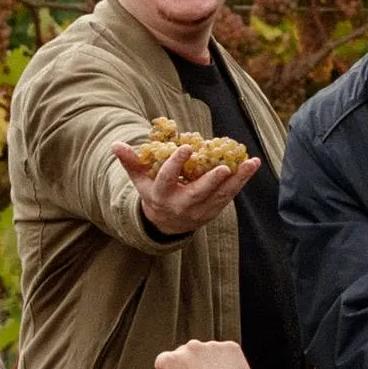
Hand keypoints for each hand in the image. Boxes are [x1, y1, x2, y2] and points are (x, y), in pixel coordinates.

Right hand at [118, 139, 255, 237]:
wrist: (167, 224)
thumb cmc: (154, 194)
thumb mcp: (140, 181)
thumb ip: (132, 162)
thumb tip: (115, 144)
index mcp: (162, 196)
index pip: (168, 179)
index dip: (176, 164)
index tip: (186, 148)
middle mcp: (182, 206)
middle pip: (198, 194)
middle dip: (211, 181)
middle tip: (223, 167)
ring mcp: (200, 211)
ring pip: (221, 195)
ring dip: (238, 179)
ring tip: (251, 162)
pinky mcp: (214, 211)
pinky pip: (229, 195)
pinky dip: (242, 181)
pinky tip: (251, 165)